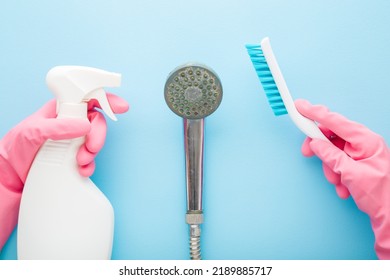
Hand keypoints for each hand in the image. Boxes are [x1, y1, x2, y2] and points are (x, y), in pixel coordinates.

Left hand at [0, 93, 128, 249]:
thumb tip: (86, 126)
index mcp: (61, 110)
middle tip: (91, 148)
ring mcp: (73, 141)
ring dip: (93, 152)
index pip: (87, 98)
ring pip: (95, 141)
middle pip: (96, 122)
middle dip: (98, 135)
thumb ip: (58, 127)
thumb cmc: (17, 148)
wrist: (11, 176)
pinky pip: (90, 159)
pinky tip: (81, 170)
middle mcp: (70, 123)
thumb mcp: (33, 132)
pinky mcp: (74, 157)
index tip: (121, 107)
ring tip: (80, 162)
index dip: (106, 100)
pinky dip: (90, 165)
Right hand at [295, 99, 389, 258]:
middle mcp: (365, 144)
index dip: (315, 113)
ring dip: (330, 168)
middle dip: (321, 149)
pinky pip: (339, 163)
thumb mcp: (352, 174)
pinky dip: (337, 175)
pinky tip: (345, 188)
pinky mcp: (358, 165)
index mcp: (367, 140)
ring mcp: (362, 154)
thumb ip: (331, 156)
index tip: (300, 107)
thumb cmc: (381, 196)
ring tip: (339, 183)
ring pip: (333, 152)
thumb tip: (316, 144)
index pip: (336, 121)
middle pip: (333, 136)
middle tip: (307, 153)